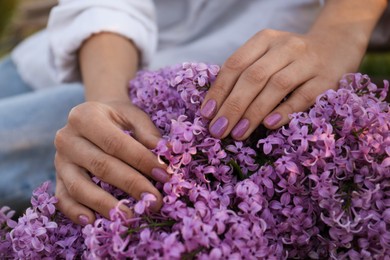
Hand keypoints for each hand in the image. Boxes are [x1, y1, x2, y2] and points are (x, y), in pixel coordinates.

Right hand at [54, 100, 168, 224]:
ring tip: (129, 217)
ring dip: (105, 205)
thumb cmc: (118, 118)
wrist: (92, 118)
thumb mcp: (133, 116)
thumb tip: (167, 152)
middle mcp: (67, 138)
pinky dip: (75, 212)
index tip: (164, 175)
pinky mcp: (57, 178)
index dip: (142, 160)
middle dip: (131, 185)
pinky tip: (92, 221)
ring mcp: (59, 160)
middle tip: (154, 201)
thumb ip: (148, 133)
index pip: (116, 143)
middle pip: (101, 166)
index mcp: (86, 116)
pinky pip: (63, 198)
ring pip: (79, 186)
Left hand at [200, 29, 365, 139]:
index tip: (206, 114)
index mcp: (265, 40)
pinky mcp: (327, 79)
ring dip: (254, 112)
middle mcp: (286, 47)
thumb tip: (216, 108)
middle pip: (253, 77)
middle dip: (232, 106)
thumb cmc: (291, 59)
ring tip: (237, 133)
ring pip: (277, 86)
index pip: (235, 64)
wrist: (337, 45)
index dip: (219, 90)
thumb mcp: (267, 56)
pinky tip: (269, 125)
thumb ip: (245, 74)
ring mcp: (308, 61)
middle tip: (218, 130)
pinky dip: (285, 111)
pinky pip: (304, 96)